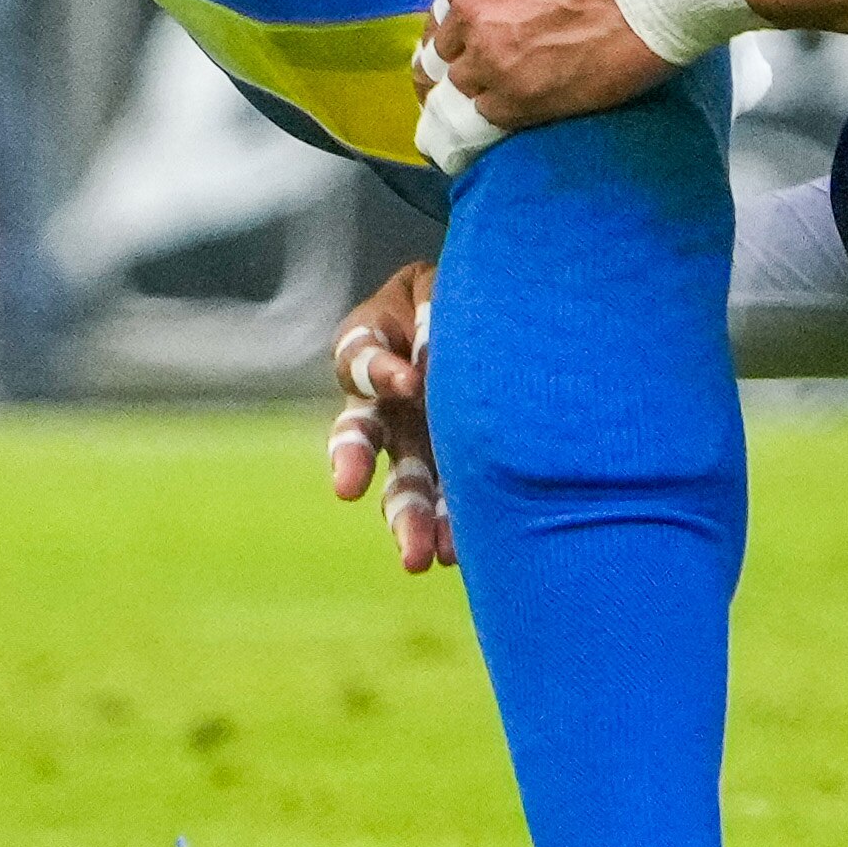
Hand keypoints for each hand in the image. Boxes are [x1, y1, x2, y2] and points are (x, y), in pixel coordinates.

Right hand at [324, 259, 448, 572]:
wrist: (498, 309)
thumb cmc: (460, 292)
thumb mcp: (440, 288)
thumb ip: (431, 313)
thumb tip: (428, 368)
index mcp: (376, 350)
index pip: (360, 359)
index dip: (380, 369)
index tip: (407, 381)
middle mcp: (388, 405)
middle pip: (361, 441)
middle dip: (353, 462)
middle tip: (349, 491)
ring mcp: (418, 440)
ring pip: (401, 485)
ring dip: (407, 520)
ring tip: (420, 558)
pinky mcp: (454, 465)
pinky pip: (446, 499)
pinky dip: (450, 526)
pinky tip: (457, 551)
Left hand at [429, 0, 682, 129]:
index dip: (476, 7)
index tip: (497, 16)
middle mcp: (474, 5)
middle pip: (450, 43)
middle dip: (474, 47)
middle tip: (508, 52)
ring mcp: (494, 56)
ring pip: (465, 83)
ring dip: (488, 82)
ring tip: (521, 82)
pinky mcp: (525, 100)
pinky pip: (490, 117)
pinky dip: (505, 112)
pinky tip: (528, 104)